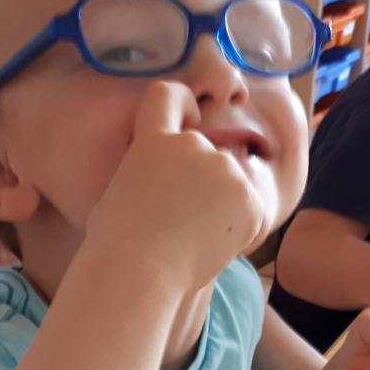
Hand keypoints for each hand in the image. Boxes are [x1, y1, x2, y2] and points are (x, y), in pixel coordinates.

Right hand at [85, 81, 270, 289]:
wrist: (139, 273)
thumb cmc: (117, 246)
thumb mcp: (119, 192)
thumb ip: (147, 172)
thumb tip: (161, 181)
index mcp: (153, 140)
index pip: (167, 95)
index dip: (182, 103)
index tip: (189, 118)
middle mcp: (192, 144)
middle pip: (208, 152)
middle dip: (204, 181)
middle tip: (185, 221)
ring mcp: (223, 169)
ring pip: (232, 184)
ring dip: (224, 207)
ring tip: (196, 239)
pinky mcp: (249, 197)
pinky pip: (253, 211)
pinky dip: (242, 230)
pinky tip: (216, 248)